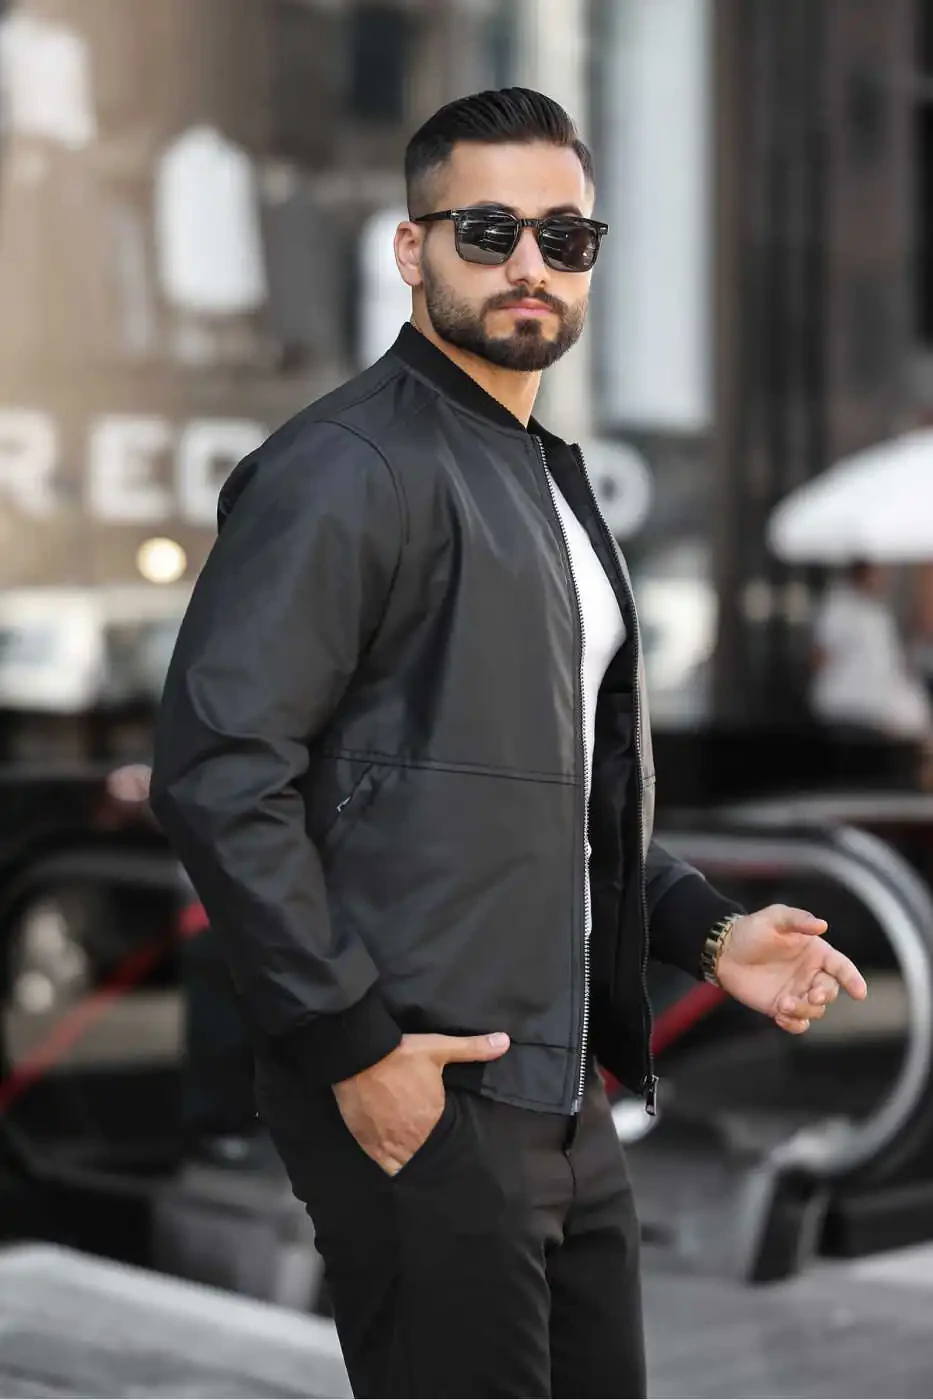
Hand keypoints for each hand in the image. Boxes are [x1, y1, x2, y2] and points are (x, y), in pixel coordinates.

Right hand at [333, 1030, 509, 1175]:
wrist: (358, 1058)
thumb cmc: (400, 1055)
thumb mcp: (439, 1048)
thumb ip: (473, 1048)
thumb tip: (506, 1042)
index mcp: (433, 1117)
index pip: (446, 1137)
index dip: (443, 1132)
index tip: (440, 1126)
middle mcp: (412, 1138)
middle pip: (425, 1152)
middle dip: (427, 1147)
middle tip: (426, 1140)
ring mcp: (387, 1144)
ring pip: (404, 1163)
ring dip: (409, 1158)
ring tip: (411, 1150)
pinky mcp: (367, 1143)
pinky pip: (383, 1164)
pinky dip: (390, 1161)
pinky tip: (392, 1156)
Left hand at [716, 905, 867, 1033]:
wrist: (724, 950)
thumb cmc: (752, 930)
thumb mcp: (775, 917)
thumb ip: (798, 920)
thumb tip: (822, 925)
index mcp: (816, 952)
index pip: (842, 967)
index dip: (853, 979)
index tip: (859, 993)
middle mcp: (810, 974)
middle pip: (830, 992)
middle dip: (824, 996)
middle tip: (811, 995)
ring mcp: (797, 992)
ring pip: (815, 1010)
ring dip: (805, 1010)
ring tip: (784, 1004)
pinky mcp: (781, 1007)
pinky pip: (798, 1024)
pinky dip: (794, 1025)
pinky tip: (780, 1017)